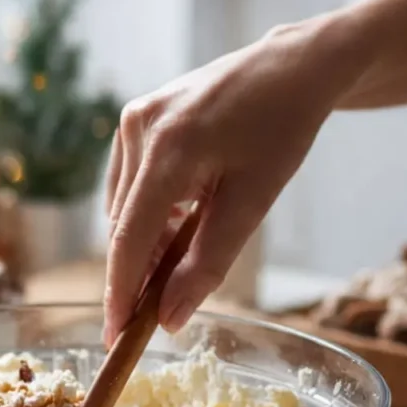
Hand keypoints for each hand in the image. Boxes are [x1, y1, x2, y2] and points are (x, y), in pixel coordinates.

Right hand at [103, 14, 368, 343]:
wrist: (291, 68)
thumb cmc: (280, 131)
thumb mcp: (251, 204)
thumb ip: (206, 265)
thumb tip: (169, 319)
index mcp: (167, 150)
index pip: (129, 239)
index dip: (120, 294)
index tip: (114, 337)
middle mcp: (138, 130)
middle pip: (122, 227)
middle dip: (138, 272)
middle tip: (160, 310)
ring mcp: (132, 120)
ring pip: (123, 208)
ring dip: (147, 242)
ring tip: (184, 254)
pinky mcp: (135, 118)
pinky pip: (129, 185)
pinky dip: (149, 213)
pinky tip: (182, 218)